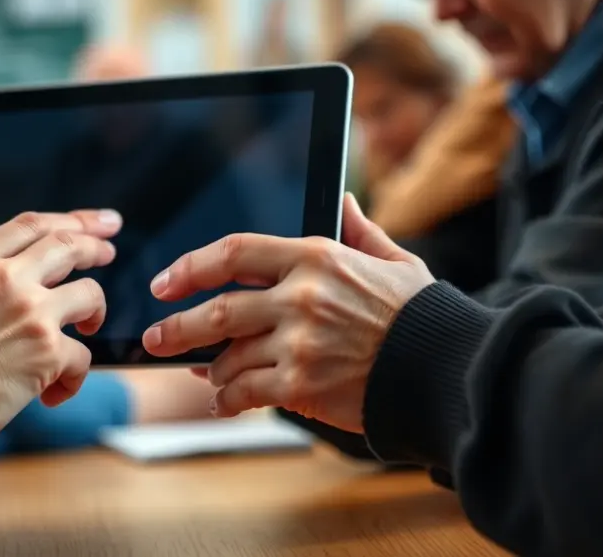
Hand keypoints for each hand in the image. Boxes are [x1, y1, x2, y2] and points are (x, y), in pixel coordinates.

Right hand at [0, 210, 121, 452]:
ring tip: (88, 330)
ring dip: (94, 312)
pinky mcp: (47, 349)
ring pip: (89, 294)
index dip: (68, 220)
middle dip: (96, 244)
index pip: (29, 226)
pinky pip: (82, 355)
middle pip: (67, 245)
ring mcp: (28, 309)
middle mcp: (0, 275)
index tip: (94, 221)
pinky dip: (73, 377)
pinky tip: (54, 394)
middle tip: (108, 251)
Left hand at [141, 194, 432, 432]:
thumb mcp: (395, 262)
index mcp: (316, 256)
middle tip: (156, 338)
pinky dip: (227, 400)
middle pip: (218, 309)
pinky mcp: (301, 384)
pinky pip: (245, 392)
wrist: (446, 370)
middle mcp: (300, 296)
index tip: (164, 281)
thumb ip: (361, 231)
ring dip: (212, 370)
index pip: (234, 252)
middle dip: (177, 327)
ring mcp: (298, 342)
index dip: (191, 267)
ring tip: (207, 375)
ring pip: (229, 357)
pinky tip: (223, 402)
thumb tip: (346, 200)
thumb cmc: (421, 317)